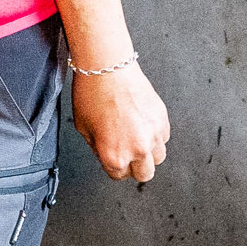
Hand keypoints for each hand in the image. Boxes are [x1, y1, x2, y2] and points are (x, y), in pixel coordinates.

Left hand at [71, 63, 169, 180]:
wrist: (108, 70)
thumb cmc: (92, 95)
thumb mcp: (83, 128)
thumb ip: (97, 148)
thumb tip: (106, 155)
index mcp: (114, 155)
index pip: (119, 175)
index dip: (113, 167)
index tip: (111, 159)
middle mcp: (137, 150)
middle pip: (144, 174)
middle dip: (134, 167)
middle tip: (125, 154)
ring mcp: (154, 136)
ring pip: (158, 158)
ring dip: (147, 153)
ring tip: (133, 138)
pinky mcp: (163, 122)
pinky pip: (163, 138)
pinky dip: (154, 135)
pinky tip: (140, 123)